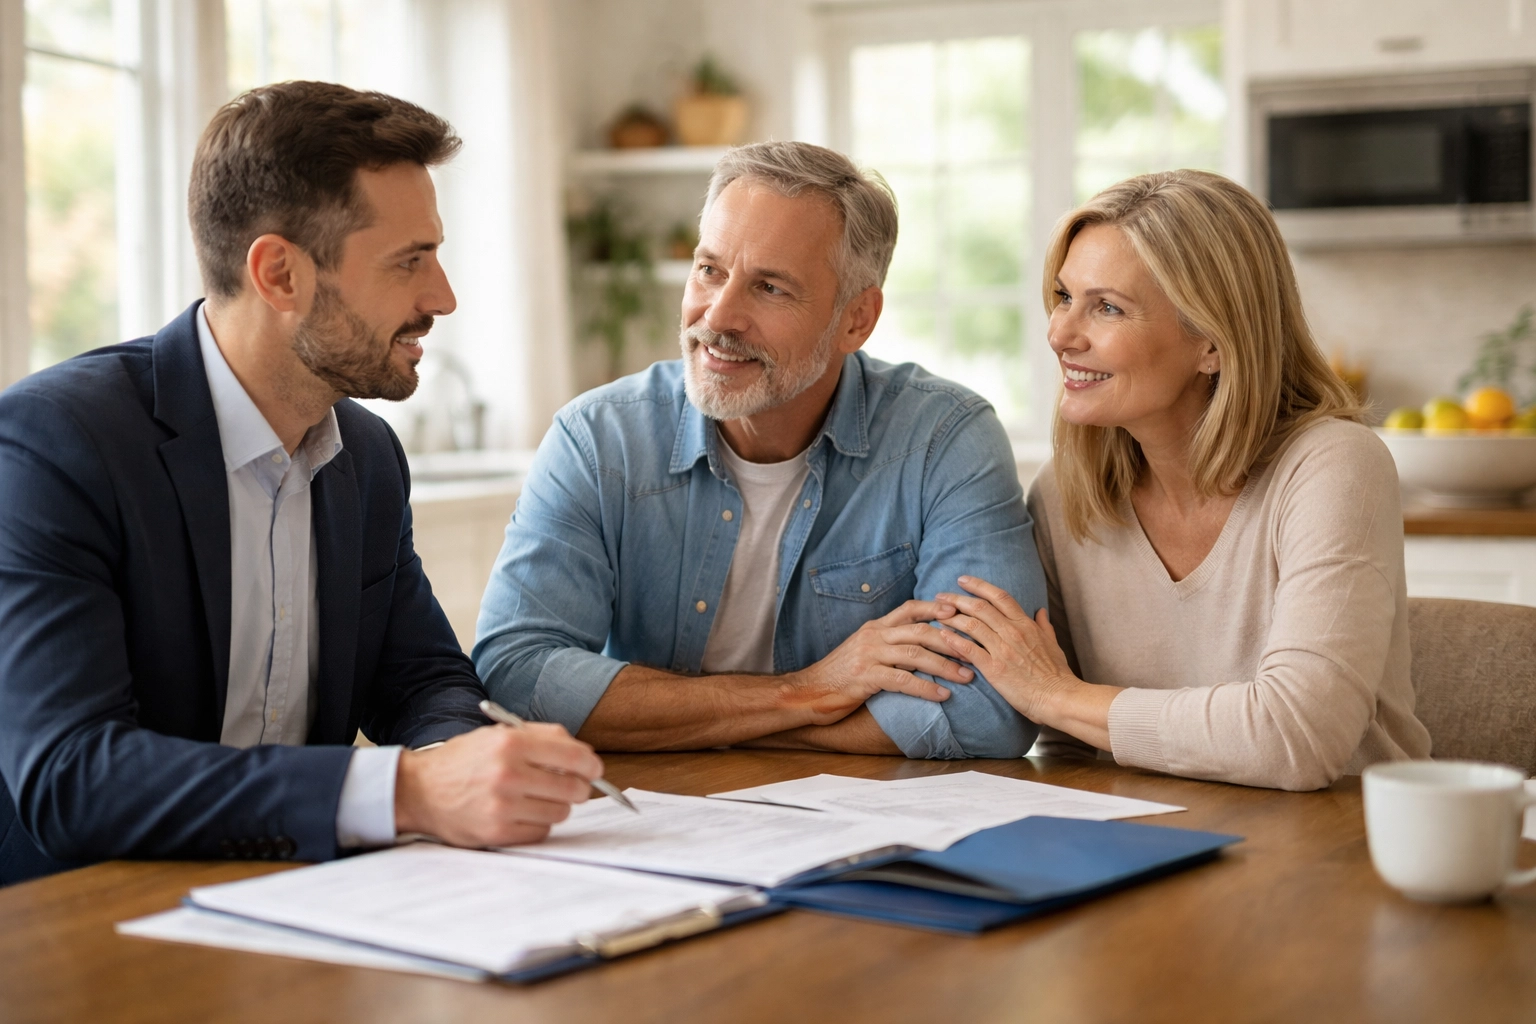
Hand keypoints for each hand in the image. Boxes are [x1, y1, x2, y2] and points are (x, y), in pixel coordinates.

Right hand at [394, 723, 604, 847]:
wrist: (420, 790)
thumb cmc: (465, 761)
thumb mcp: (499, 735)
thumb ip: (542, 738)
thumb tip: (584, 756)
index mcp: (511, 743)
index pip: (574, 757)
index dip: (592, 765)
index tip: (594, 769)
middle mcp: (508, 774)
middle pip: (574, 788)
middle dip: (578, 787)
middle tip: (572, 786)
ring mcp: (503, 806)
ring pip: (560, 812)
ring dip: (556, 806)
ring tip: (536, 798)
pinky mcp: (498, 832)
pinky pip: (541, 831)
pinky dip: (538, 823)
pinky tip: (521, 813)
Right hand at [788, 599, 973, 724]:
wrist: (807, 692)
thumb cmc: (839, 675)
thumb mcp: (863, 651)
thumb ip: (888, 644)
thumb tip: (919, 645)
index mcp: (874, 627)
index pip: (909, 609)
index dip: (935, 608)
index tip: (958, 612)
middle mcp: (873, 636)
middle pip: (919, 630)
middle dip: (950, 640)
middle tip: (975, 650)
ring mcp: (868, 655)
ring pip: (914, 654)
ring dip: (944, 665)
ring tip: (967, 676)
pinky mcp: (865, 677)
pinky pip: (902, 680)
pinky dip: (926, 688)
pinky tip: (942, 695)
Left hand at [934, 576, 1079, 721]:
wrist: (1058, 697)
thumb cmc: (1057, 674)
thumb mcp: (1053, 644)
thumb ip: (1045, 626)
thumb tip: (1040, 611)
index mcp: (1026, 624)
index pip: (999, 596)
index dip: (978, 585)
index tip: (962, 580)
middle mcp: (1012, 632)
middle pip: (980, 607)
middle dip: (957, 599)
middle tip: (940, 597)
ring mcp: (1002, 649)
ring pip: (971, 624)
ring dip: (951, 618)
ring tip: (937, 615)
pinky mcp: (994, 668)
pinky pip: (968, 649)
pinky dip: (953, 640)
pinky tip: (942, 636)